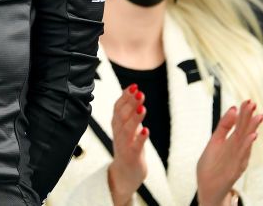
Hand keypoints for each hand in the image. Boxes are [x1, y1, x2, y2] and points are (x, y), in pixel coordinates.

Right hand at [107, 83, 148, 205]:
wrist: (124, 176)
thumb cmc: (128, 148)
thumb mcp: (127, 127)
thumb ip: (128, 111)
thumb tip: (132, 90)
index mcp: (116, 125)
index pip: (117, 107)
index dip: (125, 97)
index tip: (133, 86)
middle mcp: (118, 134)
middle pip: (121, 116)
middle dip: (130, 104)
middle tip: (140, 93)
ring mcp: (124, 146)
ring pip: (127, 130)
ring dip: (134, 118)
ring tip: (143, 108)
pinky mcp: (132, 157)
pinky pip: (135, 147)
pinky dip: (140, 139)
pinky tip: (146, 131)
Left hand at [196, 100, 262, 204]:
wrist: (208, 187)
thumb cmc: (212, 164)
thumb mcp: (215, 140)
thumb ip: (224, 126)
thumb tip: (233, 108)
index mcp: (232, 141)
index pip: (240, 124)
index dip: (244, 113)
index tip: (249, 100)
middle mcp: (238, 149)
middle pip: (244, 130)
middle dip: (249, 117)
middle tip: (254, 104)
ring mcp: (238, 158)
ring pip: (246, 141)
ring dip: (252, 128)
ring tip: (258, 116)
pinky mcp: (236, 168)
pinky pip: (243, 155)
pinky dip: (248, 145)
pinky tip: (252, 135)